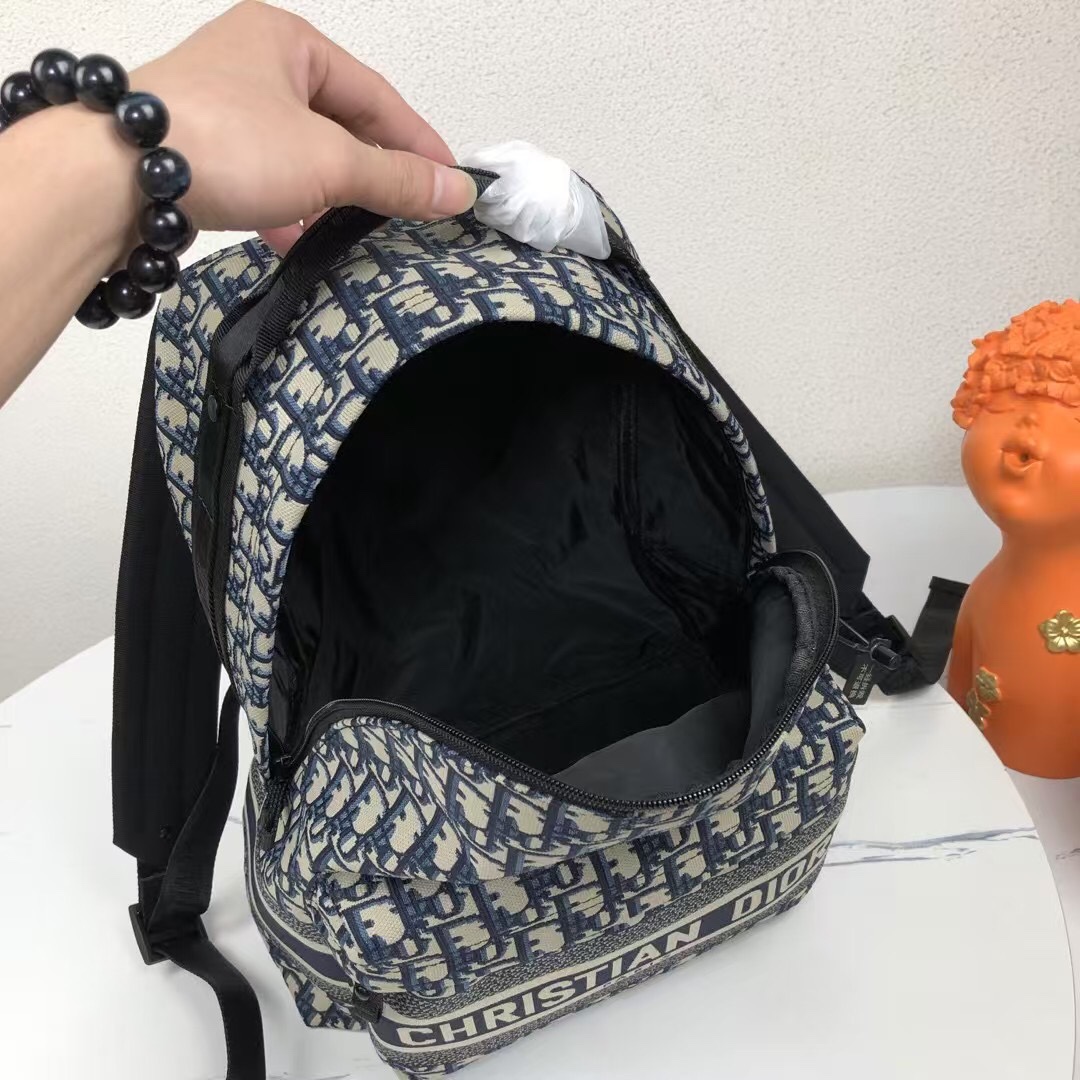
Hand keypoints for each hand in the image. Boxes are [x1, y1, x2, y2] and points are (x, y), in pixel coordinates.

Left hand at [133, 1, 475, 253]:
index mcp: (288, 41)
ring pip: (301, 153)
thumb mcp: (330, 161)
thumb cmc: (220, 143)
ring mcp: (223, 108)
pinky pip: (265, 177)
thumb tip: (455, 191)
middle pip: (339, 123)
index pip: (376, 95)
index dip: (418, 142)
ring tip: (362, 228)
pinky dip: (289, 208)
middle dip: (374, 170)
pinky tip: (301, 237)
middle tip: (410, 209)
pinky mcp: (201, 151)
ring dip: (332, 194)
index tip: (449, 182)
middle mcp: (253, 64)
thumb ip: (396, 178)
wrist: (118, 179)